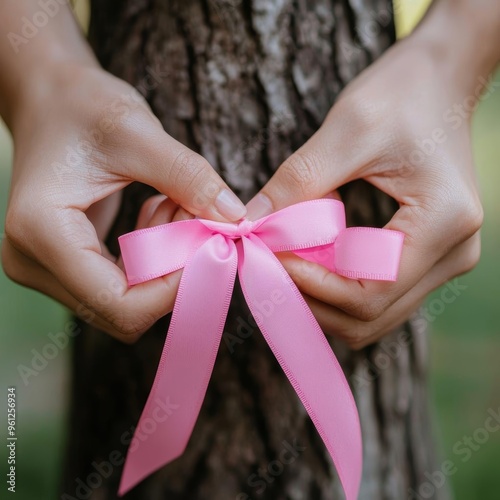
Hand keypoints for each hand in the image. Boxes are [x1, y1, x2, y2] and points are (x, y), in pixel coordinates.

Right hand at [1, 63, 244, 341]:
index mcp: (42, 232)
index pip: (120, 304)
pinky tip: (158, 213)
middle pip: (125, 312)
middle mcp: (34, 262)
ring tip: (173, 204)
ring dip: (166, 264)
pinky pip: (124, 286)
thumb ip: (189, 177)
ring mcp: (47, 269)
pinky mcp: (67, 265)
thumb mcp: (138, 132)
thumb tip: (234, 219)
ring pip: (128, 304)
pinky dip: (154, 259)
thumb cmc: (81, 104)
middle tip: (193, 216)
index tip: (211, 243)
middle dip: (173, 274)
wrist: (48, 98)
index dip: (176, 287)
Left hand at [246, 37, 483, 348]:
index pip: (370, 291)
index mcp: (443, 222)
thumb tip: (251, 223)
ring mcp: (445, 259)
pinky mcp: (428, 254)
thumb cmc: (403, 92)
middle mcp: (454, 252)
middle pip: (371, 315)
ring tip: (287, 264)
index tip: (270, 258)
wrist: (440, 80)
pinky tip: (311, 259)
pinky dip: (338, 287)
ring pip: (373, 313)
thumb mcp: (347, 128)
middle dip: (314, 300)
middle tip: (271, 268)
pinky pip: (377, 292)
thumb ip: (298, 181)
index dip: (313, 285)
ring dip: (324, 299)